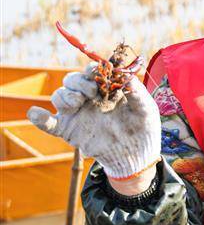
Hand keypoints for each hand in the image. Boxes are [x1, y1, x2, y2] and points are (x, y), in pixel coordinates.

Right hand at [27, 64, 160, 184]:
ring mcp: (76, 113)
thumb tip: (129, 78)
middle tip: (91, 92)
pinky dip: (39, 118)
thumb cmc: (142, 128)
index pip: (92, 71)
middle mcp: (88, 98)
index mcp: (106, 89)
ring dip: (64, 95)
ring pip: (59, 96)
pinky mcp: (68, 130)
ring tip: (77, 103)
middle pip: (71, 80)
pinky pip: (48, 123)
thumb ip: (138, 94)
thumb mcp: (146, 110)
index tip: (99, 75)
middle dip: (78, 81)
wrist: (135, 155)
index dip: (92, 69)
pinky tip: (36, 114)